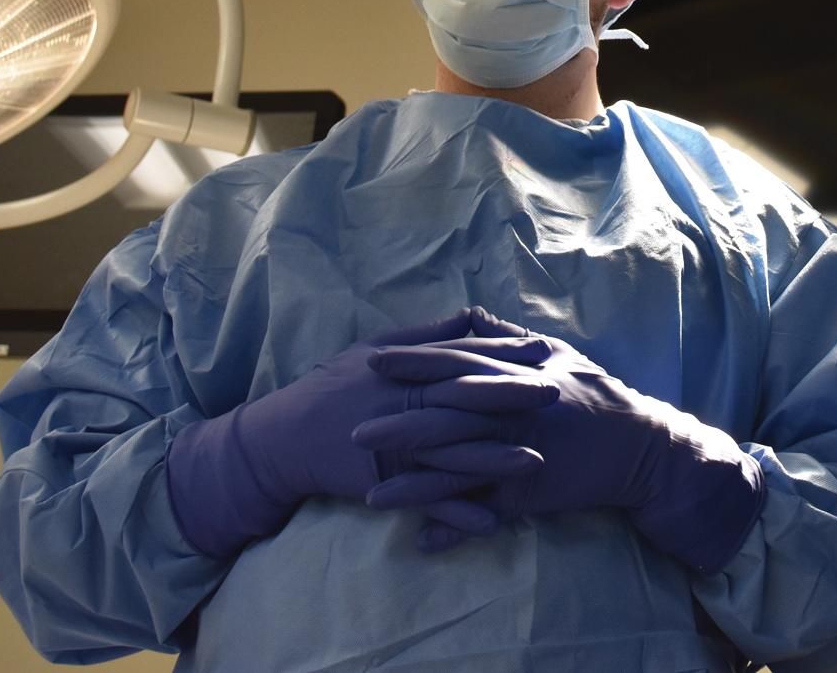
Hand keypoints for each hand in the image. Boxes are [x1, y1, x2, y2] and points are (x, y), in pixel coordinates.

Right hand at [166, 309, 557, 558]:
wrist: (280, 439)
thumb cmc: (332, 387)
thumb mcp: (375, 348)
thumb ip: (427, 336)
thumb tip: (471, 314)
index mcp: (403, 369)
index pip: (460, 357)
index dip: (502, 352)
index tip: (542, 346)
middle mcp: (400, 404)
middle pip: (462, 400)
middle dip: (510, 398)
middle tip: (555, 394)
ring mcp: (393, 446)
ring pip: (451, 454)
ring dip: (494, 461)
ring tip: (537, 463)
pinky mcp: (382, 482)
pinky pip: (425, 501)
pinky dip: (456, 513)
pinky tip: (491, 522)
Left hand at [355, 308, 764, 571]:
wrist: (637, 446)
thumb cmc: (593, 395)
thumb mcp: (555, 353)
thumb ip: (508, 338)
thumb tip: (469, 315)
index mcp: (518, 375)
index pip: (458, 364)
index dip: (415, 363)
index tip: (374, 362)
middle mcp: (516, 412)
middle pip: (448, 418)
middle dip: (399, 425)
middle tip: (353, 431)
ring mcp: (522, 454)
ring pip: (459, 470)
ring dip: (413, 486)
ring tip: (370, 497)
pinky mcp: (532, 493)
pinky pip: (485, 513)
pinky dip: (455, 529)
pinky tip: (420, 541)